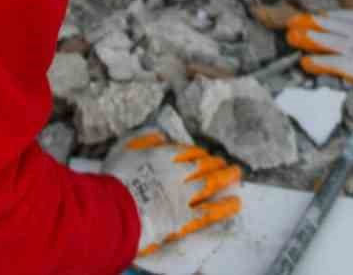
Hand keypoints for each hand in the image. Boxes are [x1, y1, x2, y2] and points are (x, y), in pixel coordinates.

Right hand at [103, 132, 242, 257]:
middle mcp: (178, 173)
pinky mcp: (186, 219)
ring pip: (210, 183)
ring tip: (236, 174)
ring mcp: (185, 196)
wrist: (117, 210)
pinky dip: (224, 207)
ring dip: (225, 177)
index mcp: (163, 156)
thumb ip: (142, 138)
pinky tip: (236, 202)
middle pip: (202, 164)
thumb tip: (160, 134)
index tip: (203, 153)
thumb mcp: (123, 148)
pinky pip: (210, 211)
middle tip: (224, 161)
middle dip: (214, 162)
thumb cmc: (115, 178)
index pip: (186, 151)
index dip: (196, 152)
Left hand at [284, 0, 352, 102]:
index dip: (329, 16)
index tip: (317, 15)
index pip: (346, 16)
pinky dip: (318, 62)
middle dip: (311, 23)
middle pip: (330, 26)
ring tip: (291, 35)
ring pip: (326, 41)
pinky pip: (332, 63)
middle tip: (293, 20)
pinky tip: (304, 62)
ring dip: (308, 39)